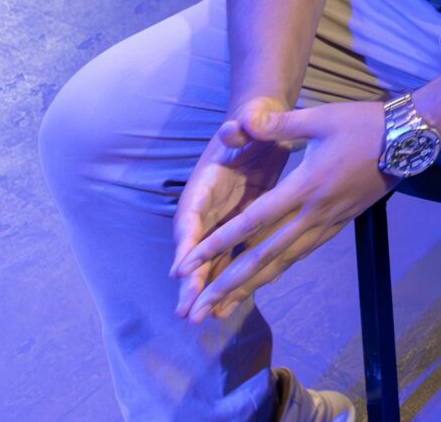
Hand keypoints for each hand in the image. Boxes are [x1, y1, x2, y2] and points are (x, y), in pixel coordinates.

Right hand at [170, 95, 293, 319]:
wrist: (262, 126)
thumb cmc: (254, 122)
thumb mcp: (250, 121)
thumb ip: (243, 126)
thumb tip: (235, 126)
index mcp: (204, 184)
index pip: (190, 218)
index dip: (186, 243)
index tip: (179, 269)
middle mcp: (207, 208)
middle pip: (195, 248)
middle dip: (191, 279)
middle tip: (187, 311)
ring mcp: (221, 219)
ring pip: (210, 260)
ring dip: (206, 288)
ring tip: (203, 319)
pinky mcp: (238, 226)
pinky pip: (231, 257)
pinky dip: (229, 280)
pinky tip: (228, 307)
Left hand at [173, 100, 390, 322]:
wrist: (409, 139)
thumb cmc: (364, 124)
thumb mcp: (320, 117)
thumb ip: (279, 124)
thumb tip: (245, 121)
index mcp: (304, 187)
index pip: (253, 222)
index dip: (218, 243)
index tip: (188, 263)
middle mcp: (314, 213)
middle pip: (264, 257)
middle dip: (228, 285)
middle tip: (198, 311)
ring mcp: (328, 223)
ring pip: (284, 263)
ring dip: (251, 287)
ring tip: (225, 308)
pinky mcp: (339, 224)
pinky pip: (302, 254)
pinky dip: (278, 271)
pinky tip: (264, 281)